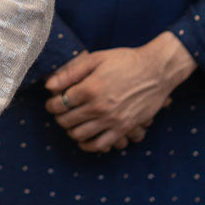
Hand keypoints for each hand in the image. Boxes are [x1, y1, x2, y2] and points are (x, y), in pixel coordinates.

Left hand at [44, 33, 195, 153]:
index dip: (51, 104)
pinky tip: (84, 139)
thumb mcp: (96, 59)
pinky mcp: (124, 129)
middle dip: (59, 117)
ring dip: (70, 130)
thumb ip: (71, 73)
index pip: (60, 103)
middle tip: (60, 113)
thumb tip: (49, 85)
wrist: (156, 71)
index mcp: (90, 88)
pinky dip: (88, 145)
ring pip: (79, 135)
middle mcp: (99, 107)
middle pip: (67, 120)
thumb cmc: (125, 61)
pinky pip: (100, 145)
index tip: (52, 103)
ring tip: (71, 123)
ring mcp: (112, 120)